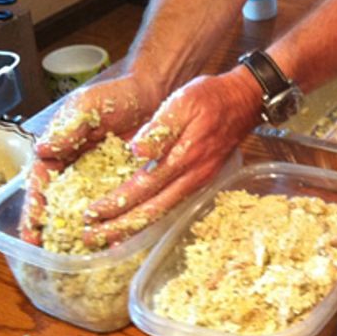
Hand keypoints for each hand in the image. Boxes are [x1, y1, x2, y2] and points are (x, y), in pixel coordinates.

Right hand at [19, 74, 163, 245]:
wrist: (154, 94)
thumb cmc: (116, 95)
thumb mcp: (87, 107)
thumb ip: (67, 128)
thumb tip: (42, 148)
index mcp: (58, 150)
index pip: (39, 183)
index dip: (33, 207)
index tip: (31, 230)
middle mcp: (75, 167)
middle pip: (57, 203)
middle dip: (49, 228)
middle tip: (45, 251)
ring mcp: (99, 177)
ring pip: (83, 209)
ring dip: (78, 231)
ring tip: (74, 253)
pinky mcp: (123, 182)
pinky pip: (114, 206)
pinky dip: (110, 222)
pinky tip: (110, 240)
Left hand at [80, 68, 262, 247]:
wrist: (244, 101)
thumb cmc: (212, 97)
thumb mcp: (184, 101)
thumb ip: (161, 126)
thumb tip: (137, 150)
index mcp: (184, 156)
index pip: (145, 186)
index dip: (117, 202)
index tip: (92, 214)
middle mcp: (192, 176)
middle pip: (153, 210)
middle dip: (121, 227)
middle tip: (91, 239)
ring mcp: (198, 181)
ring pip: (163, 212)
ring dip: (134, 227)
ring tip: (110, 238)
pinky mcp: (200, 180)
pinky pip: (172, 205)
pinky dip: (152, 218)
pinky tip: (139, 223)